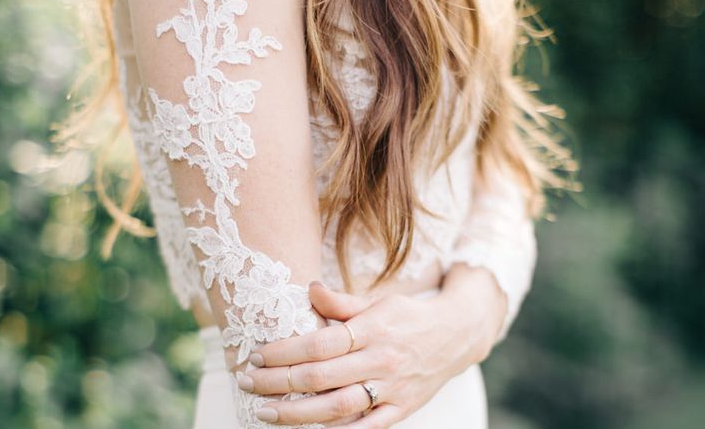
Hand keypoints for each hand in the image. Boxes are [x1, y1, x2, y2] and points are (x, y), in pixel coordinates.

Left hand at [237, 267, 505, 427]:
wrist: (456, 335)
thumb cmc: (408, 315)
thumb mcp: (377, 301)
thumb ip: (341, 301)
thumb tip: (309, 289)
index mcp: (372, 328)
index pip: (320, 343)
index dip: (285, 351)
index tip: (257, 356)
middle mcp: (381, 360)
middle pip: (322, 377)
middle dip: (279, 383)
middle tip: (248, 384)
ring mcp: (392, 389)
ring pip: (338, 408)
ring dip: (297, 414)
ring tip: (265, 413)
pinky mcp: (402, 411)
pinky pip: (366, 428)